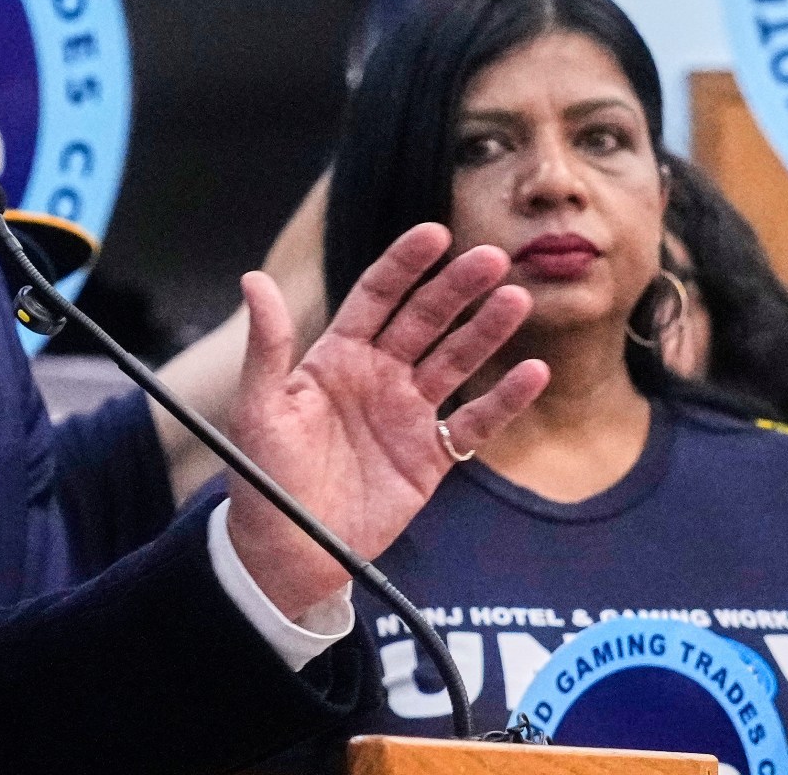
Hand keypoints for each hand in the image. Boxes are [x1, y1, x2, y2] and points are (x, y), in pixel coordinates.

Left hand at [225, 224, 548, 616]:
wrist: (288, 552)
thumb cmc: (264, 478)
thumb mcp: (260, 408)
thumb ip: (267, 346)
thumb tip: (254, 280)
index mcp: (337, 355)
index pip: (378, 296)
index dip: (406, 264)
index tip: (434, 235)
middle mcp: (379, 375)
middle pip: (426, 319)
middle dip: (457, 288)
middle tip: (492, 259)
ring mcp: (409, 413)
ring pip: (456, 361)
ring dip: (487, 331)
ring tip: (517, 301)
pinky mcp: (432, 456)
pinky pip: (475, 421)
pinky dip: (505, 399)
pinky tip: (533, 373)